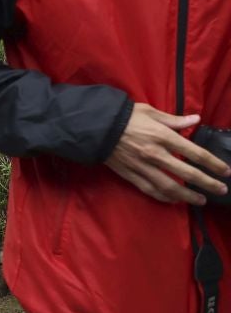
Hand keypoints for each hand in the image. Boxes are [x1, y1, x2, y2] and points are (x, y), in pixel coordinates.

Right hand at [104, 104, 227, 203]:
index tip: (225, 171)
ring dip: (188, 195)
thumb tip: (195, 120)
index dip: (213, 164)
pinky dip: (165, 197)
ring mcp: (143, 167)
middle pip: (187, 173)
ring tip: (201, 200)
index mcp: (162, 136)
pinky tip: (175, 200)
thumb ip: (174, 120)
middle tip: (221, 189)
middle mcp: (156, 154)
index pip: (195, 153)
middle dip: (208, 183)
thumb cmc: (124, 116)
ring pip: (170, 187)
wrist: (94, 126)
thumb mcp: (150, 112)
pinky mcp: (131, 175)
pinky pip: (150, 190)